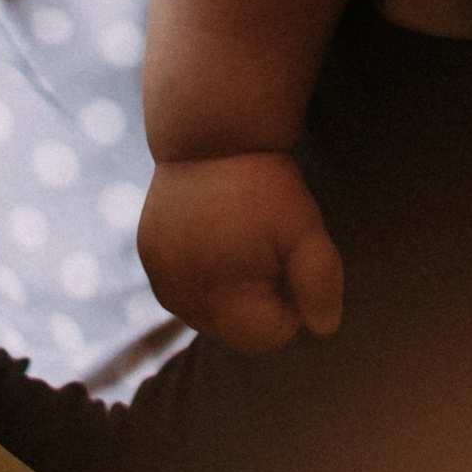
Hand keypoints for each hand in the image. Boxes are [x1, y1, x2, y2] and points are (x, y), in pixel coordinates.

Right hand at [137, 148, 344, 354]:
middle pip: (237, 330)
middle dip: (260, 299)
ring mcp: (159, 278)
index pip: (268, 338)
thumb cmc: (264, 184)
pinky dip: (205, 274)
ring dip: (232, 289)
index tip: (290, 258)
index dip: (291, 303)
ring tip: (239, 237)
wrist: (209, 133)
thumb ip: (321, 283)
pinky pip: (186, 289)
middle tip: (266, 244)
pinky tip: (216, 234)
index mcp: (218, 294)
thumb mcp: (306, 230)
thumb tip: (324, 329)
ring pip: (210, 312)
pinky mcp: (148, 258)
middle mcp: (179, 296)